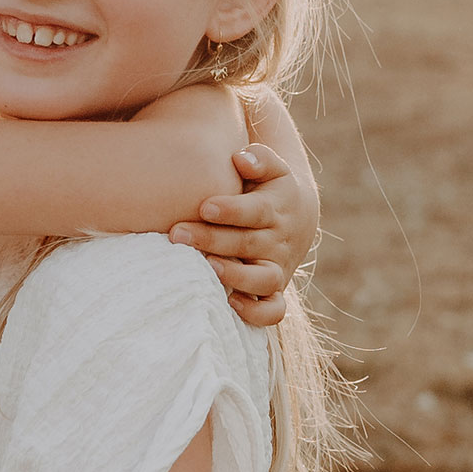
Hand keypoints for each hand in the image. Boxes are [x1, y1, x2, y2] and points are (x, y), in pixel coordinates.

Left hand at [169, 93, 320, 329]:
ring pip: (264, 280)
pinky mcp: (275, 290)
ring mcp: (278, 267)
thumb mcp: (271, 167)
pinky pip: (273, 310)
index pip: (256, 210)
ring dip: (236, 276)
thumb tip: (240, 158)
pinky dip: (256, 313)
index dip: (232, 210)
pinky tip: (229, 302)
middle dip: (212, 240)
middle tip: (177, 234)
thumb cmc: (267, 185)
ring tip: (205, 268)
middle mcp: (278, 240)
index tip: (204, 206)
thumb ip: (259, 158)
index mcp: (276, 207)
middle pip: (248, 243)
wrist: (296, 215)